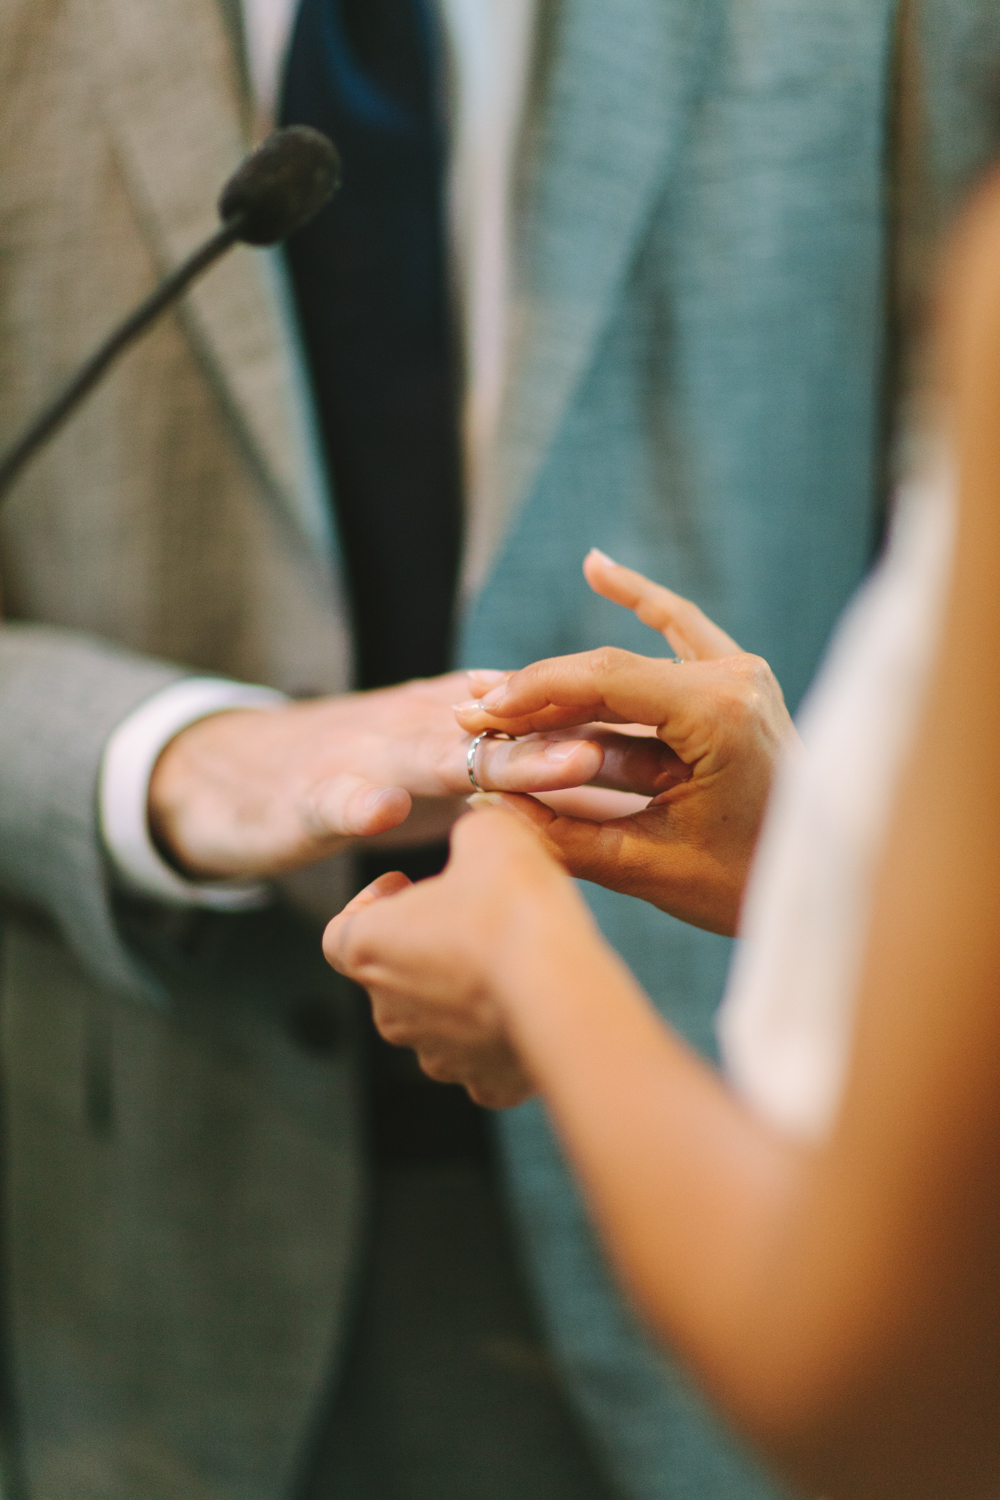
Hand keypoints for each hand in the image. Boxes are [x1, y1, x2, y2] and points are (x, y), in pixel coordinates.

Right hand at [148, 672, 606, 879]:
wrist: (239, 782)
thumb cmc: (362, 778)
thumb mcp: (443, 775)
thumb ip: (514, 778)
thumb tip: (610, 785)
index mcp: (461, 718)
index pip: (540, 719)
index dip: (592, 736)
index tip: (652, 760)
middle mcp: (422, 720)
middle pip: (497, 728)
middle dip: (549, 742)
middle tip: (600, 755)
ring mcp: (364, 752)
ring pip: (423, 753)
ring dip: (460, 767)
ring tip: (502, 781)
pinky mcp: (310, 791)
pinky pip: (334, 796)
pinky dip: (352, 801)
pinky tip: (373, 811)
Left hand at [323, 808, 590, 1107]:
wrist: (562, 988)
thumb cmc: (511, 909)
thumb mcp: (488, 836)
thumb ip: (472, 827)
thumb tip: (480, 822)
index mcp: (370, 949)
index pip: (338, 933)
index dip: (367, 904)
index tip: (403, 884)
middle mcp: (391, 1011)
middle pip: (390, 976)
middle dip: (422, 944)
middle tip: (465, 915)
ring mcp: (437, 1054)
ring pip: (436, 1021)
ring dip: (458, 992)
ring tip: (502, 958)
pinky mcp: (485, 1083)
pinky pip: (482, 1059)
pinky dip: (498, 1038)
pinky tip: (529, 1008)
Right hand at [455, 553, 797, 934]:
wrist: (829, 884)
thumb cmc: (749, 885)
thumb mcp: (651, 867)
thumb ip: (567, 835)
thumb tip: (489, 806)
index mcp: (719, 715)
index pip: (601, 681)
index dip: (530, 694)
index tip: (476, 714)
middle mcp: (734, 679)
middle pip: (608, 671)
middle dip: (536, 695)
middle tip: (473, 712)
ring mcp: (741, 675)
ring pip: (630, 664)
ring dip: (566, 684)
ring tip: (500, 691)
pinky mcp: (740, 684)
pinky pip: (679, 630)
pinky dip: (640, 601)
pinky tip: (597, 567)